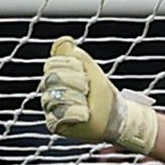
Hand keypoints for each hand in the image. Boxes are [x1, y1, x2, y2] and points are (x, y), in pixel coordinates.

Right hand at [39, 38, 157, 153]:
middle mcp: (49, 92)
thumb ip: (77, 55)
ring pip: (54, 97)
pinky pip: (57, 115)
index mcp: (55, 78)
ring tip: (87, 104)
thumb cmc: (103, 94)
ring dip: (76, 98)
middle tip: (87, 90)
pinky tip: (84, 114)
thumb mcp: (92, 70)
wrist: (115, 116)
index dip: (70, 68)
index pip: (51, 65)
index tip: (85, 76)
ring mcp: (50, 109)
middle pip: (51, 79)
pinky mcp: (55, 124)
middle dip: (75, 83)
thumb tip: (64, 39)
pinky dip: (74, 113)